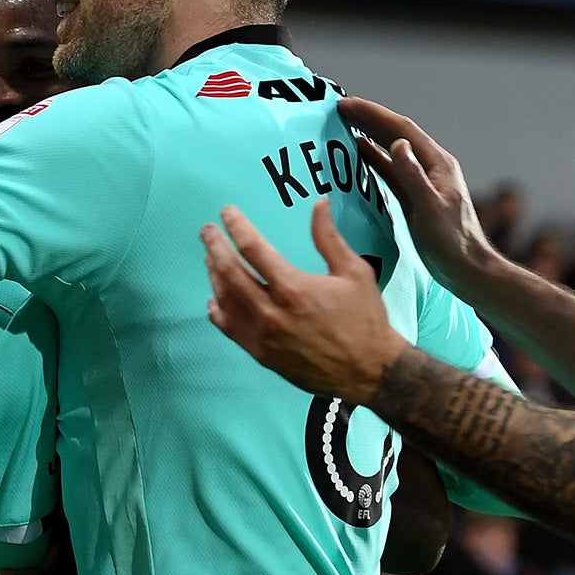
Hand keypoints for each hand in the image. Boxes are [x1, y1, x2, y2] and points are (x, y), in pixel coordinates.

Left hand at [203, 202, 406, 400]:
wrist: (367, 370)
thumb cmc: (365, 318)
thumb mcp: (355, 272)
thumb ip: (330, 238)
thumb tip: (319, 203)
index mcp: (293, 287)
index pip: (252, 249)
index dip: (236, 226)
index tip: (226, 212)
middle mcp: (272, 312)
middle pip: (230, 272)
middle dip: (215, 246)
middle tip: (207, 231)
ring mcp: (263, 336)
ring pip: (225, 300)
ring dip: (214, 275)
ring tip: (210, 258)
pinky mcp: (261, 354)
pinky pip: (229, 328)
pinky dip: (217, 311)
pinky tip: (214, 298)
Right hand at [338, 97, 495, 289]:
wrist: (466, 269)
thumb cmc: (452, 243)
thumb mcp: (430, 209)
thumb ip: (413, 177)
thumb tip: (398, 145)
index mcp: (438, 164)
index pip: (401, 130)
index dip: (373, 114)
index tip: (346, 105)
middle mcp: (431, 167)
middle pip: (395, 134)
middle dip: (368, 119)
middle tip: (339, 108)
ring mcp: (423, 181)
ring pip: (391, 150)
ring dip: (369, 135)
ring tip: (344, 123)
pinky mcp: (415, 196)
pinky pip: (391, 170)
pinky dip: (373, 158)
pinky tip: (359, 152)